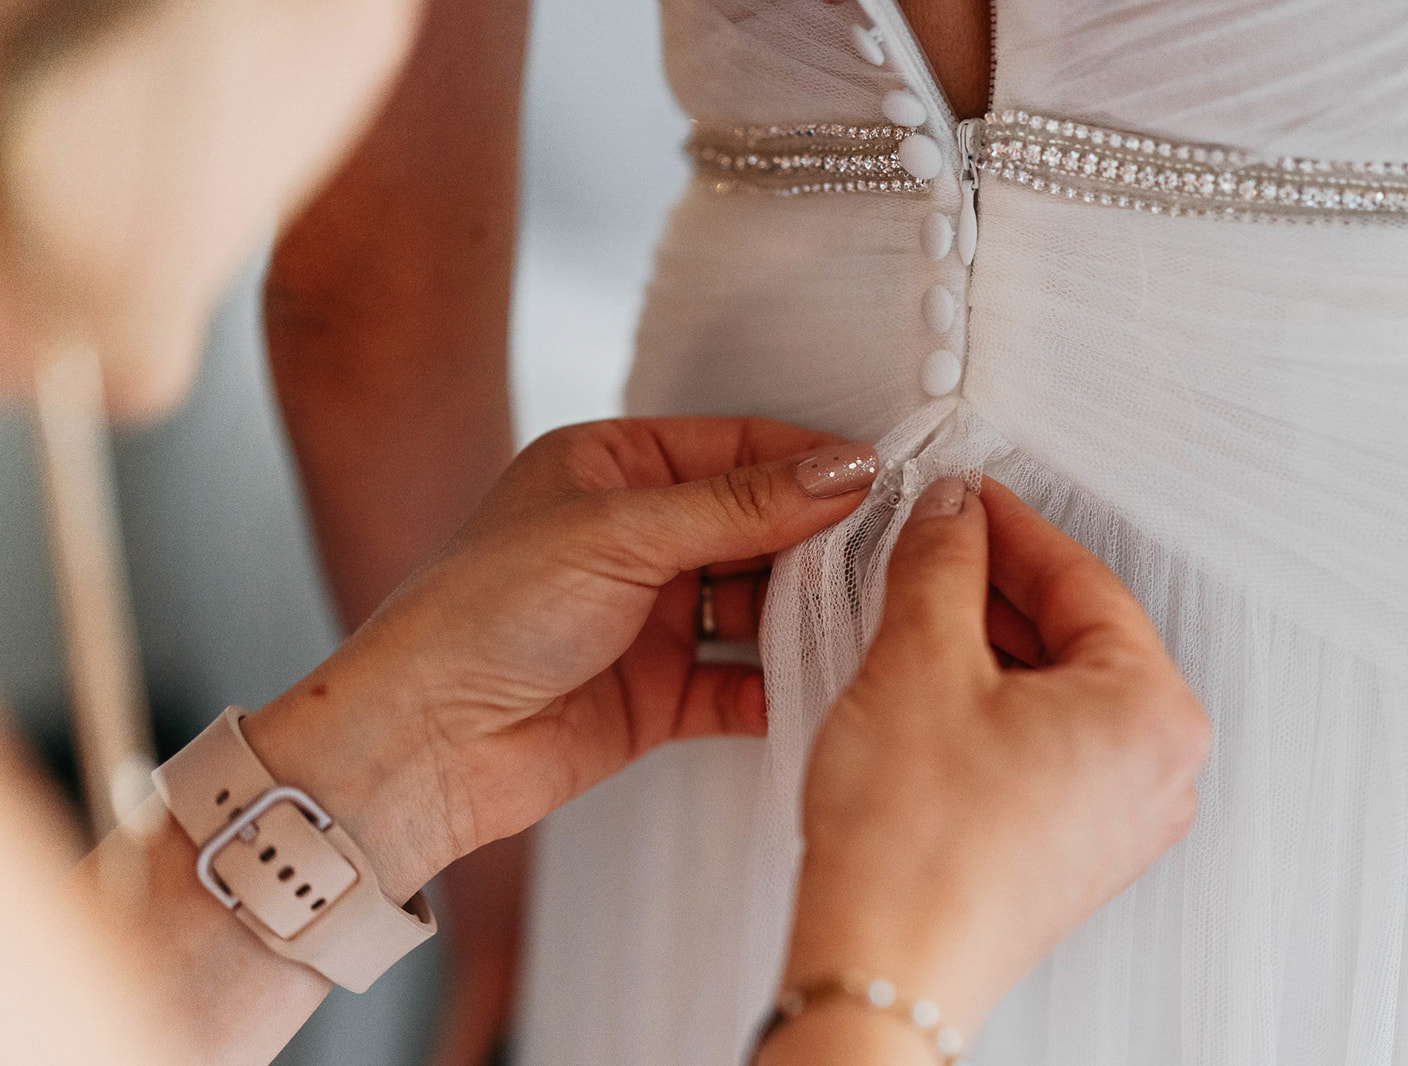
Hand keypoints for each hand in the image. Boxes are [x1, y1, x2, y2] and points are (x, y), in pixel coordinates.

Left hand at [244, 417, 878, 900]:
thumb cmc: (482, 612)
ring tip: (870, 617)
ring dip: (807, 614)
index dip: (811, 462)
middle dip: (821, 541)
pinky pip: (740, 681)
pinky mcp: (659, 693)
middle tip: (896, 551)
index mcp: (613, 469)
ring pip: (757, 605)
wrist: (418, 745)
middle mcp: (636, 538)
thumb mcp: (618, 535)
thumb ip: (739, 505)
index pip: (737, 449)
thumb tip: (846, 469)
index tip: (886, 478)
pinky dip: (780, 684)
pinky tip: (824, 682)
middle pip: (757, 527)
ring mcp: (650, 618)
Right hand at [777, 477, 1209, 1051]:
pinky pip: (1044, 741)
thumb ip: (942, 562)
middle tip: (929, 547)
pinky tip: (930, 689)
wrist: (882, 969)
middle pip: (1076, 634)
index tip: (961, 498)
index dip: (1006, 524)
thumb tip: (953, 516)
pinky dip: (992, 702)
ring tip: (914, 616)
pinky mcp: (1074, 847)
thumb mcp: (920, 660)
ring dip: (987, 643)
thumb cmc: (915, 850)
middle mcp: (1156, 768)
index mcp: (1151, 711)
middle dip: (993, 586)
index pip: (1081, 578)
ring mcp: (1119, 815)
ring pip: (1056, 688)